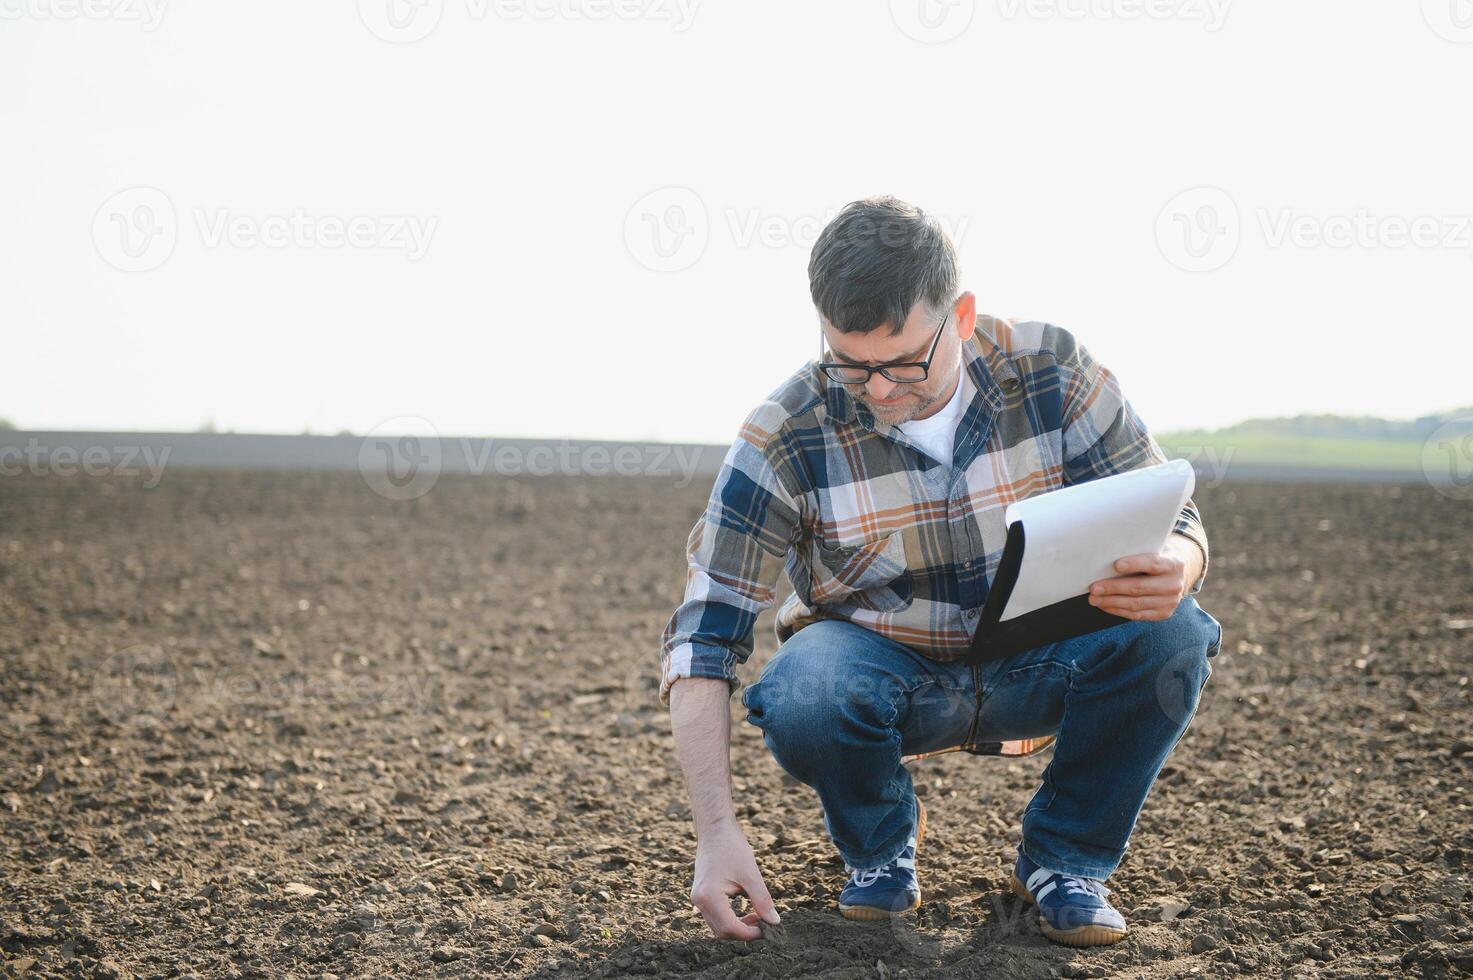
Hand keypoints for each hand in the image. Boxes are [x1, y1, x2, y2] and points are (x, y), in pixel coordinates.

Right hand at [689, 823, 779, 940]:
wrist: (715, 829)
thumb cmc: (732, 846)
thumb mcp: (751, 874)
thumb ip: (762, 900)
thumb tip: (774, 922)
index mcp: (709, 896)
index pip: (730, 928)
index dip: (750, 933)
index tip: (767, 929)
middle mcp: (699, 900)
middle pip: (722, 931)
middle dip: (744, 932)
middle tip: (764, 924)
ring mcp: (698, 898)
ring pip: (718, 926)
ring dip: (738, 927)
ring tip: (757, 917)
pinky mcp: (701, 895)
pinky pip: (715, 916)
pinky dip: (731, 919)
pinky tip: (746, 911)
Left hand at [1088, 536, 1201, 621]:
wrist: (1176, 576)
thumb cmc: (1156, 558)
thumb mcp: (1154, 549)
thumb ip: (1139, 550)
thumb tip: (1107, 552)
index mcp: (1173, 564)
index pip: (1153, 563)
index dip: (1134, 564)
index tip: (1115, 565)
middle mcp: (1174, 584)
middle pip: (1139, 587)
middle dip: (1113, 587)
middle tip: (1094, 587)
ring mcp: (1169, 602)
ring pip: (1135, 604)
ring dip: (1111, 602)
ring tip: (1094, 598)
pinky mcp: (1162, 614)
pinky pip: (1136, 615)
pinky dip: (1117, 610)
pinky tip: (1104, 605)